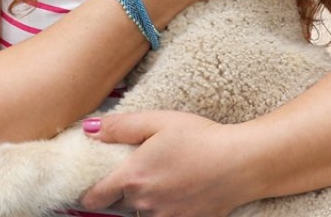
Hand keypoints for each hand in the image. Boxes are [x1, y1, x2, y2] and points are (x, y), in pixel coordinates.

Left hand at [79, 111, 255, 216]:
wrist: (242, 163)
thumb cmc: (200, 138)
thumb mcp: (157, 121)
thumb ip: (119, 127)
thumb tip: (88, 129)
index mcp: (131, 177)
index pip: (92, 198)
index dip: (90, 192)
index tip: (95, 183)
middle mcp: (144, 203)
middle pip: (118, 205)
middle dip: (122, 191)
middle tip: (139, 170)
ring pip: (141, 214)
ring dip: (144, 202)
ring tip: (163, 179)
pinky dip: (165, 209)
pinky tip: (179, 191)